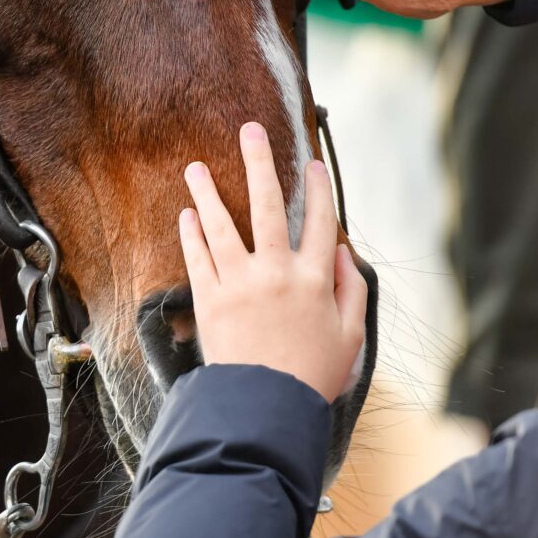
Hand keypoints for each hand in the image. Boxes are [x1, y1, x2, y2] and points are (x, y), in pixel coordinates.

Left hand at [179, 123, 367, 402]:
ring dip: (206, 192)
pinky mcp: (210, 300)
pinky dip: (191, 234)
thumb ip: (350, 288)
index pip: (318, 220)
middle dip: (258, 163)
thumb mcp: (351, 336)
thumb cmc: (312, 375)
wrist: (265, 407)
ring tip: (194, 166)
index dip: (318, 188)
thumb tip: (341, 249)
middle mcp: (276, 272)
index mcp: (314, 279)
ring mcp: (239, 283)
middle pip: (267, 205)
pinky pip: (198, 258)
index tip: (313, 163)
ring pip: (221, 224)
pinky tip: (186, 214)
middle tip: (249, 130)